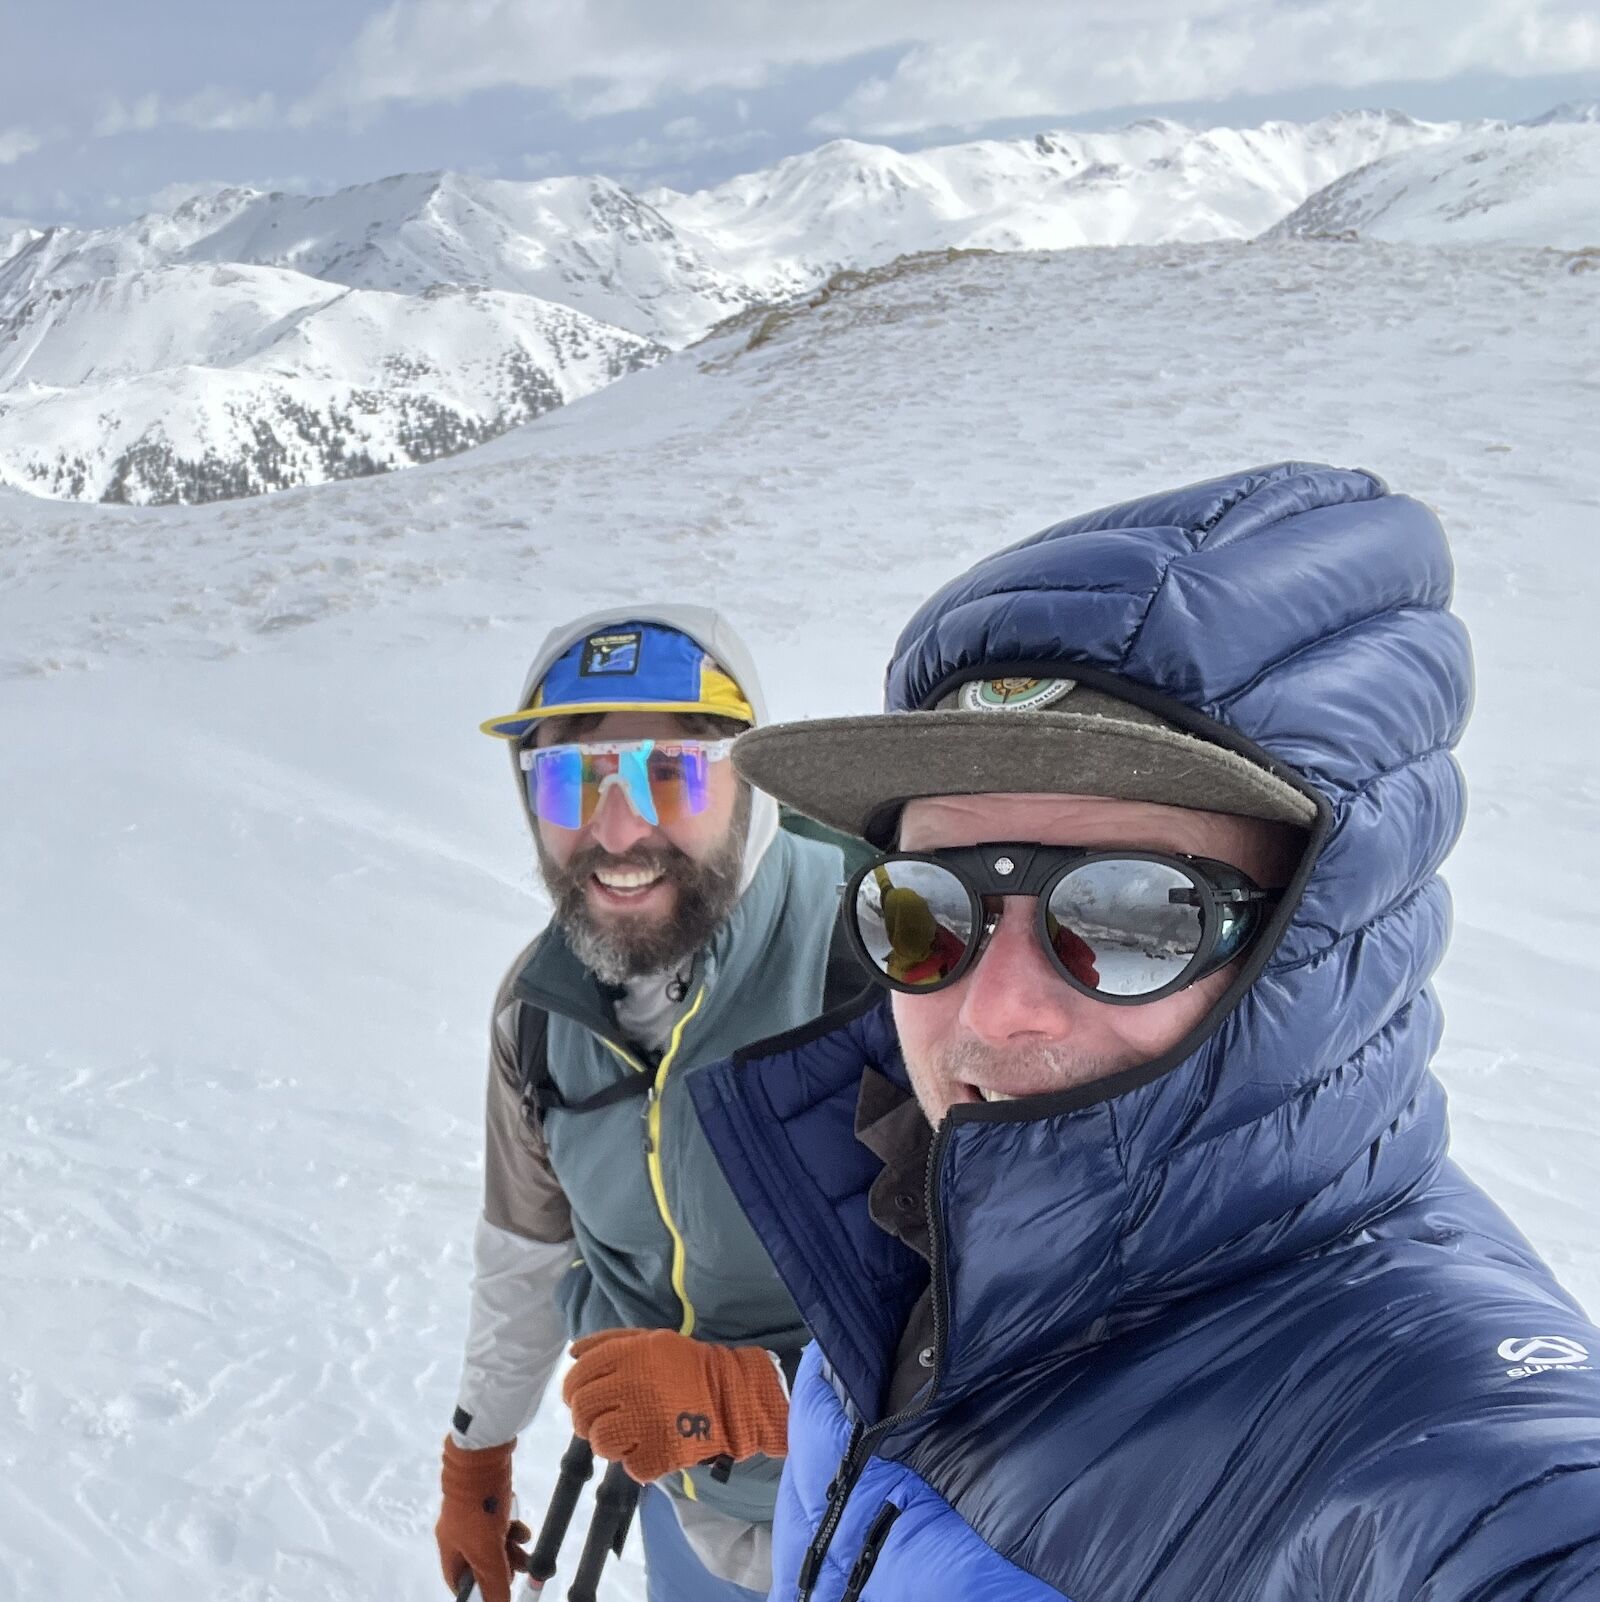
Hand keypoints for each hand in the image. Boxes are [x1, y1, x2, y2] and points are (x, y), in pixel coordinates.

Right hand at [434, 1437, 531, 1601]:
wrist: (482, 1456)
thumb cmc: (480, 1507)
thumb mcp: (487, 1550)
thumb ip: (493, 1580)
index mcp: (449, 1547)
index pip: (458, 1580)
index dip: (476, 1591)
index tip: (496, 1593)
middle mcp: (457, 1532)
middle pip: (478, 1562)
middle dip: (500, 1569)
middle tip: (519, 1572)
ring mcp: (473, 1514)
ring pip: (492, 1541)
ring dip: (510, 1550)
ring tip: (526, 1552)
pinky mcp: (488, 1499)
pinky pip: (499, 1523)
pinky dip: (511, 1529)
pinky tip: (523, 1530)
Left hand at [561, 1328, 787, 1483]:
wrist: (732, 1395)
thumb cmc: (685, 1366)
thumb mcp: (650, 1340)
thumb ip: (609, 1342)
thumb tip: (572, 1353)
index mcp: (629, 1355)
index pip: (579, 1376)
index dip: (572, 1390)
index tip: (580, 1398)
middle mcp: (633, 1385)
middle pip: (582, 1410)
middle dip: (585, 1419)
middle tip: (601, 1420)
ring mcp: (645, 1421)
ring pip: (600, 1442)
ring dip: (609, 1442)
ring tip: (627, 1434)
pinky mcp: (659, 1453)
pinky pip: (629, 1466)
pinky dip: (637, 1461)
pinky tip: (650, 1446)